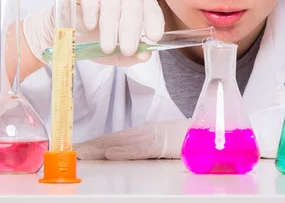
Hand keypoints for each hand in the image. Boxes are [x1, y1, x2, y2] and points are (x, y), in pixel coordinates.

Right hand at [23, 0, 164, 65]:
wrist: (62, 33)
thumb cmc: (93, 38)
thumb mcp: (113, 52)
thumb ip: (129, 55)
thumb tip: (145, 55)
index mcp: (137, 2)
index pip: (151, 8)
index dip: (154, 21)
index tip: (153, 37)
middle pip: (132, 6)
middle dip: (130, 30)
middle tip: (127, 50)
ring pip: (111, 2)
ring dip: (110, 26)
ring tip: (106, 46)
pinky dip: (91, 11)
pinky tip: (90, 26)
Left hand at [74, 119, 191, 159]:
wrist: (213, 131)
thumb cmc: (192, 139)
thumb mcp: (168, 144)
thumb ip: (150, 147)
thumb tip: (129, 153)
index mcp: (146, 133)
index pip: (117, 138)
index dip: (97, 143)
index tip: (79, 148)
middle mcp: (146, 132)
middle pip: (114, 139)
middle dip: (92, 145)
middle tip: (71, 151)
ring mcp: (154, 136)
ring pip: (122, 143)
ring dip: (100, 148)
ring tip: (82, 153)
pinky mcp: (163, 142)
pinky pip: (140, 148)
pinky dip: (124, 151)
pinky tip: (110, 154)